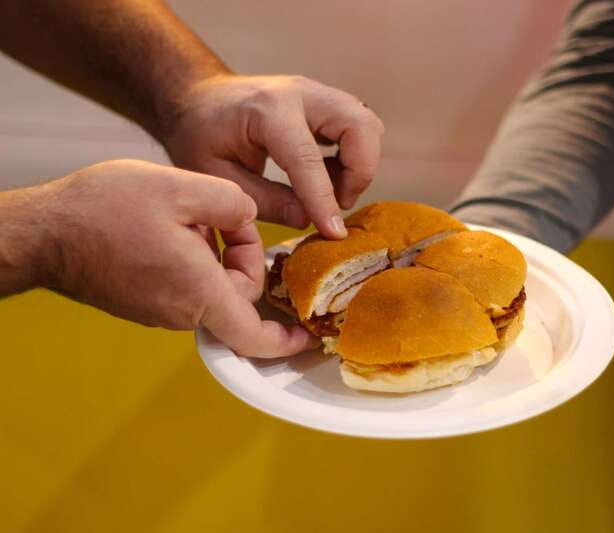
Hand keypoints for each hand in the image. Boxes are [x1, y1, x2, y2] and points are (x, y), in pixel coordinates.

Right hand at [37, 159, 316, 357]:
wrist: (44, 232)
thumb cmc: (105, 210)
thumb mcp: (181, 186)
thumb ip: (233, 203)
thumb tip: (247, 218)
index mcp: (199, 291)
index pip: (253, 335)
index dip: (285, 342)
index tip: (306, 337)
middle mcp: (182, 310)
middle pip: (239, 294)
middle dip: (244, 255)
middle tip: (221, 217)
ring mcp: (160, 310)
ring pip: (212, 287)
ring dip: (216, 255)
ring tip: (187, 217)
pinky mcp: (144, 303)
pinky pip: (187, 286)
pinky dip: (195, 261)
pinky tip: (173, 229)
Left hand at [161, 75, 384, 238]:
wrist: (198, 98)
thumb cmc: (200, 136)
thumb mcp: (218, 176)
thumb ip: (263, 200)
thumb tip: (306, 219)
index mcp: (267, 110)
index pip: (308, 159)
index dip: (324, 200)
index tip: (334, 233)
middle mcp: (301, 94)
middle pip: (360, 126)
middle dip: (360, 172)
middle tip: (338, 202)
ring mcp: (318, 94)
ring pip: (367, 125)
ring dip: (360, 164)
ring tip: (331, 190)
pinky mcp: (327, 102)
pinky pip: (359, 127)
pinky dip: (354, 156)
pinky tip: (327, 175)